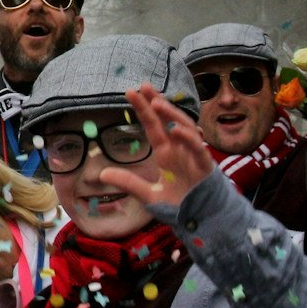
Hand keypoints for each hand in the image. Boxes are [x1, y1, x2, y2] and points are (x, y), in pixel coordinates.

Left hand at [101, 85, 217, 211]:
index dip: (143, 109)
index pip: (152, 126)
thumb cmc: (179, 205)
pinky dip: (189, 138)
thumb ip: (129, 183)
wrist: (202, 221)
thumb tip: (102, 175)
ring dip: (172, 115)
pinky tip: (175, 130)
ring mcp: (192, 156)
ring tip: (156, 103)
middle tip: (144, 86)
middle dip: (157, 102)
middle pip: (168, 120)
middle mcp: (179, 150)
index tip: (131, 92)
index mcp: (165, 153)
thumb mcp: (148, 195)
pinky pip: (198, 149)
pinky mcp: (204, 167)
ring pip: (185, 128)